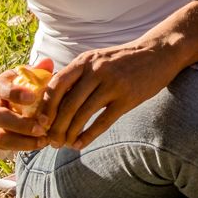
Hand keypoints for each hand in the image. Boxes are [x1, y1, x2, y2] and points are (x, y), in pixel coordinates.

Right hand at [0, 57, 54, 149]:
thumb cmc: (8, 88)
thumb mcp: (17, 76)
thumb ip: (34, 70)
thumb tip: (48, 62)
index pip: (2, 89)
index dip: (15, 93)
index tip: (33, 97)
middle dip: (21, 124)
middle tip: (43, 126)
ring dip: (23, 141)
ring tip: (44, 140)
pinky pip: (5, 147)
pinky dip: (22, 147)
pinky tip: (40, 143)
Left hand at [41, 41, 177, 149]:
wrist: (158, 53)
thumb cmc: (124, 60)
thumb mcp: (98, 59)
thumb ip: (78, 74)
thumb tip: (51, 98)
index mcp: (86, 60)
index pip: (56, 85)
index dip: (45, 107)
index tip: (39, 123)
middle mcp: (97, 71)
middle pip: (68, 104)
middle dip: (55, 127)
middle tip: (50, 141)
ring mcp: (113, 84)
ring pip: (83, 114)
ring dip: (70, 133)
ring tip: (64, 144)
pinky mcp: (127, 98)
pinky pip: (103, 121)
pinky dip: (88, 135)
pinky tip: (80, 143)